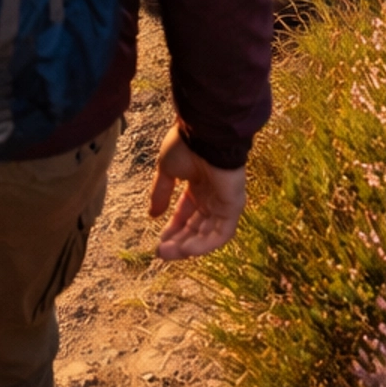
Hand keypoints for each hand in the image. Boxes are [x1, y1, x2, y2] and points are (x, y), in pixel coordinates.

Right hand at [148, 124, 245, 259]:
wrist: (205, 134)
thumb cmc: (185, 146)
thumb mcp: (166, 170)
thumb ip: (161, 193)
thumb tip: (152, 214)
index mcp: (196, 186)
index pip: (185, 214)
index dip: (172, 228)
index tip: (158, 242)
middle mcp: (211, 197)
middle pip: (195, 227)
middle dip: (178, 241)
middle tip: (161, 253)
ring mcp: (223, 203)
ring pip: (207, 233)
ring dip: (189, 246)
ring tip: (169, 253)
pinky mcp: (234, 207)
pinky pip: (221, 232)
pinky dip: (205, 243)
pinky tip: (186, 249)